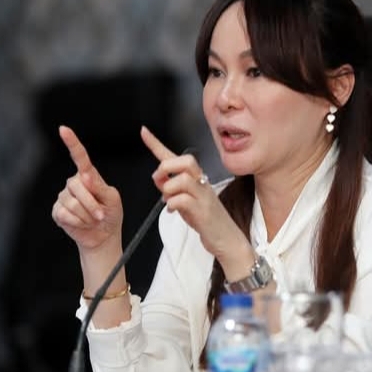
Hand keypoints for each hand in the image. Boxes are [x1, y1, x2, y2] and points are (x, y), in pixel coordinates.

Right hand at [52, 126, 122, 251]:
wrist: (103, 236)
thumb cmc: (110, 214)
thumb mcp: (112, 199)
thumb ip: (99, 187)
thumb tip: (84, 177)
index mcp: (88, 176)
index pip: (79, 157)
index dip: (72, 142)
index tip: (63, 129)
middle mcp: (73, 183)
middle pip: (78, 186)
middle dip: (92, 204)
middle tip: (100, 215)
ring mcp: (63, 196)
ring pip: (73, 203)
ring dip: (87, 216)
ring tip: (92, 219)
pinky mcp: (57, 211)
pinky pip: (66, 214)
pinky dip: (79, 222)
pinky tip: (83, 224)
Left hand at [140, 126, 252, 270]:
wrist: (227, 239)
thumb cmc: (207, 220)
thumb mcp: (186, 201)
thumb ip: (172, 188)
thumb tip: (159, 179)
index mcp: (196, 179)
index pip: (175, 156)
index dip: (157, 144)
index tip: (144, 132)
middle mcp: (202, 184)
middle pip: (186, 161)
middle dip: (167, 167)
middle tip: (160, 181)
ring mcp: (204, 197)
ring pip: (183, 180)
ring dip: (168, 189)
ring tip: (167, 200)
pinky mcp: (204, 212)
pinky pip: (183, 200)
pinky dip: (172, 204)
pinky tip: (173, 210)